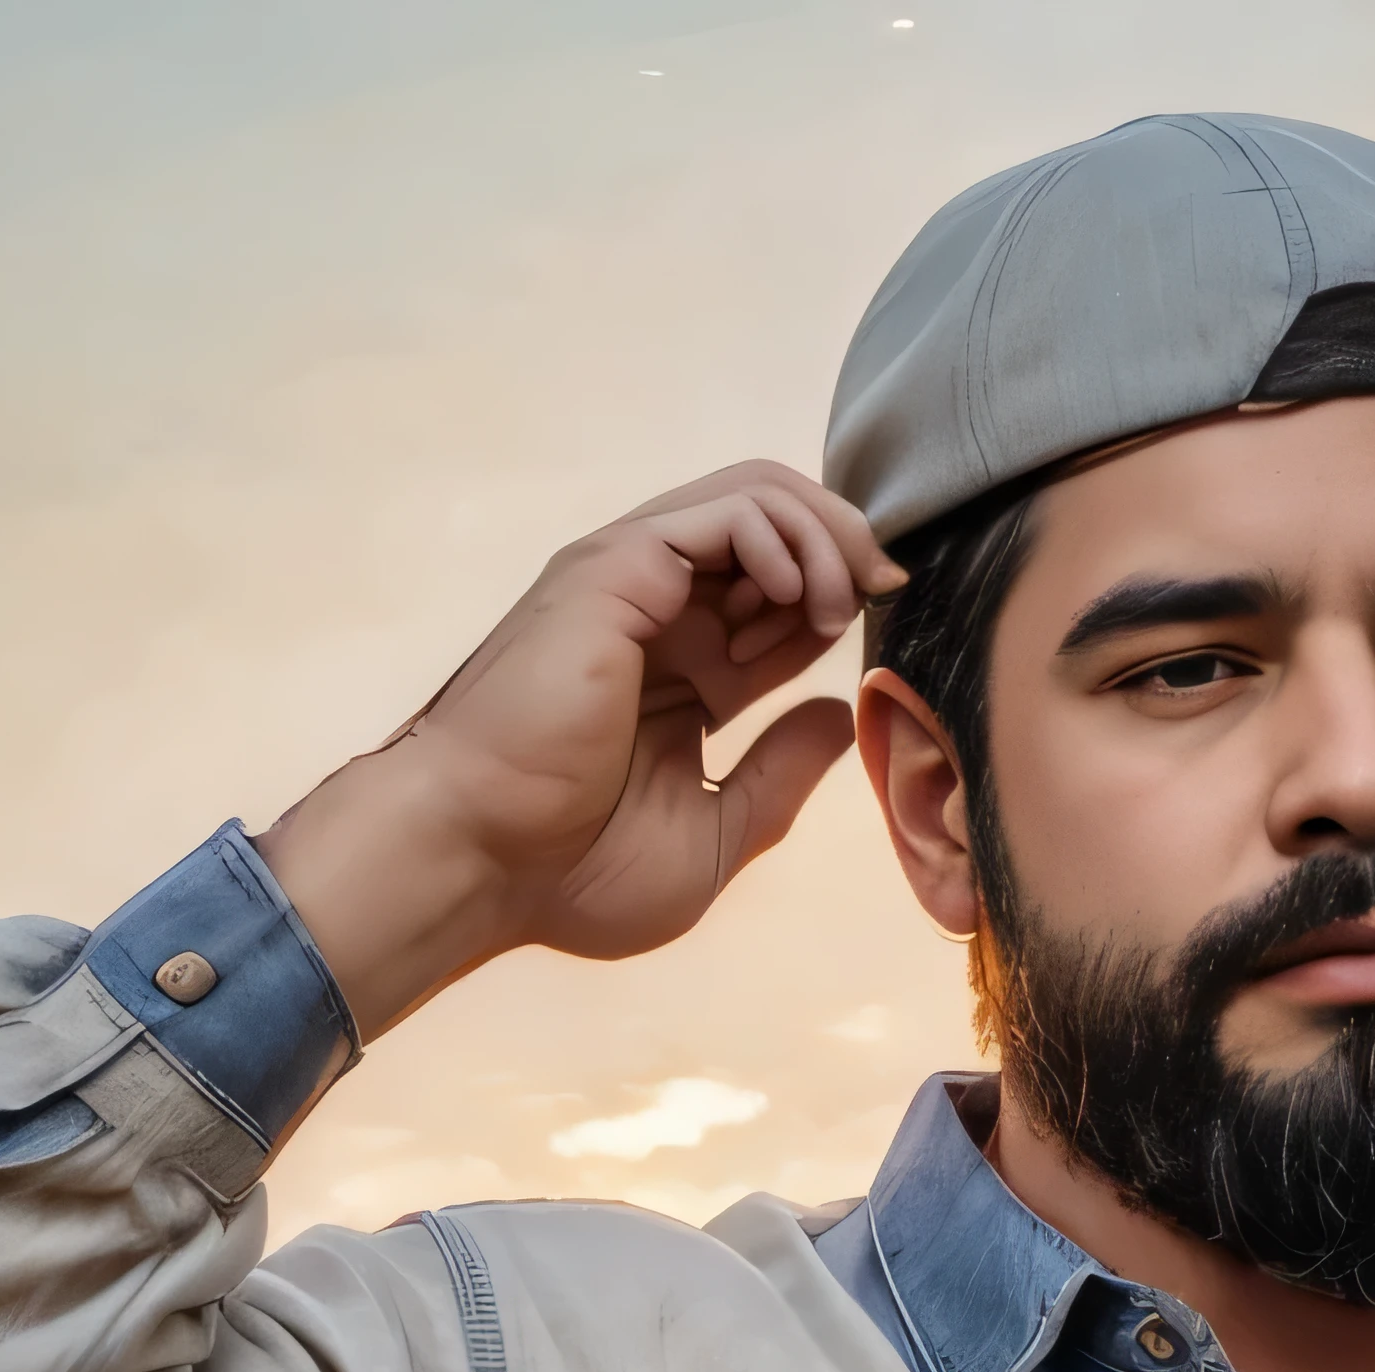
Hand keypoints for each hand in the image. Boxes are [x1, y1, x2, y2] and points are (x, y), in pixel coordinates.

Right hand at [260, 461, 902, 1035]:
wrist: (480, 864)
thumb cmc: (570, 872)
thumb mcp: (713, 838)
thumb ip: (778, 776)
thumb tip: (837, 716)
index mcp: (683, 676)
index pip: (780, 602)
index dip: (843, 595)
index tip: (893, 615)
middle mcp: (659, 618)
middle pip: (773, 529)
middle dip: (848, 543)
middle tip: (887, 586)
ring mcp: (634, 585)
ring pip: (753, 496)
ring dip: (823, 530)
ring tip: (845, 594)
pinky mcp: (617, 569)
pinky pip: (724, 511)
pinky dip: (781, 534)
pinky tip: (800, 595)